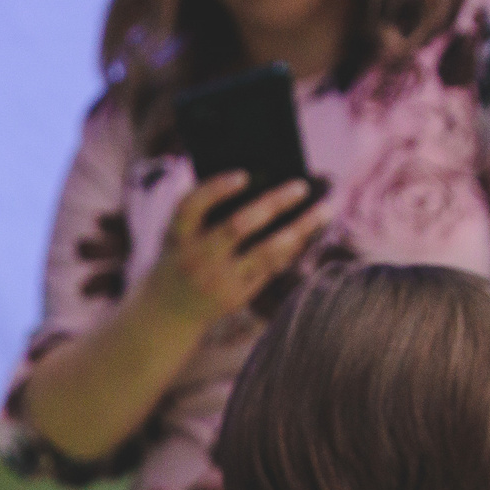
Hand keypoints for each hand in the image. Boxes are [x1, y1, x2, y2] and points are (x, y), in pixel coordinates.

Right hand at [143, 171, 330, 327]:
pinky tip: (309, 231)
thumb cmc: (178, 259)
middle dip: (272, 203)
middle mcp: (196, 259)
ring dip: (299, 228)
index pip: (192, 206)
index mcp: (176, 236)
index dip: (217, 189)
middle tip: (301, 186)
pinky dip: (292, 247)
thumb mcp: (177, 236)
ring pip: (266, 251)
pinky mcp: (236, 297)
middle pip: (237, 226)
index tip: (244, 175)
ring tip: (325, 209)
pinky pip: (271, 268)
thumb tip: (260, 181)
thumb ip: (204, 212)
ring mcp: (218, 281)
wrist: (165, 313)